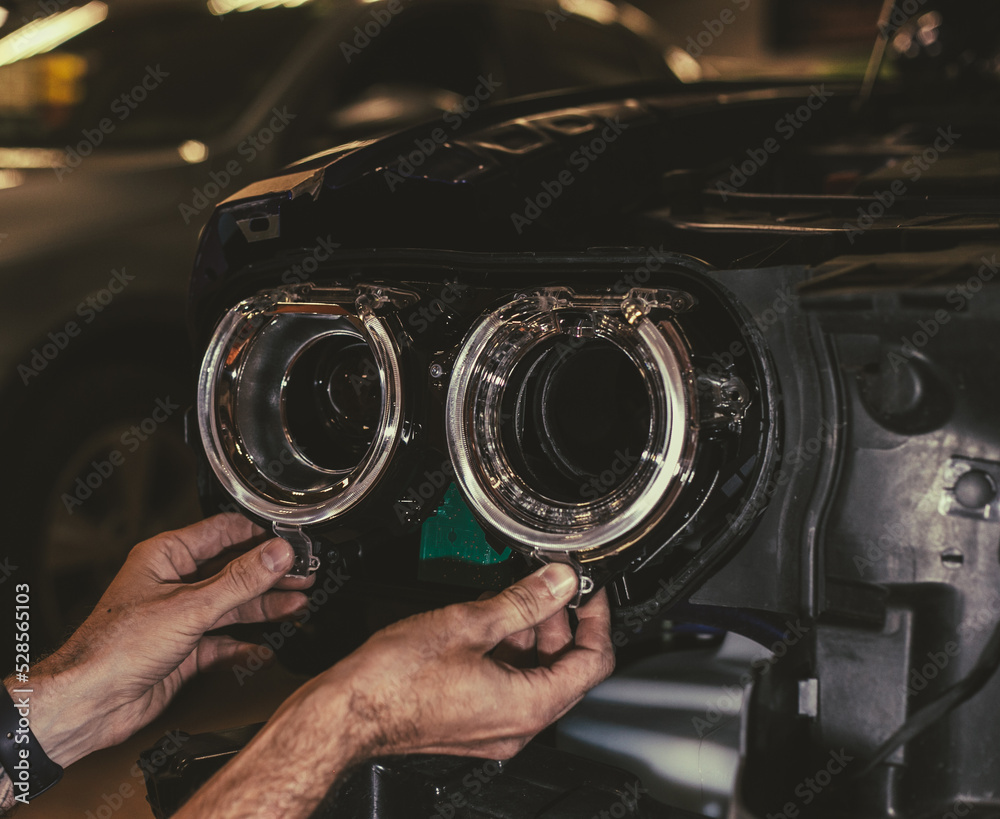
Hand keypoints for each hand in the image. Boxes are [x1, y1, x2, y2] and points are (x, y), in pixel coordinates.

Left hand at [21, 513, 310, 767]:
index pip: (224, 533)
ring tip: (298, 601)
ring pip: (232, 606)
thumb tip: (276, 553)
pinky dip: (246, 645)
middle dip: (270, 573)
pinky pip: (223, 643)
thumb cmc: (114, 648)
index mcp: (166, 557)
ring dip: (265, 606)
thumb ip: (240, 580)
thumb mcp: (190, 606)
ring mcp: (180, 618)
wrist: (89, 704)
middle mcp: (174, 584)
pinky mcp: (184, 651)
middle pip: (233, 570)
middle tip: (304, 573)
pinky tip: (266, 646)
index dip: (261, 535)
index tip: (293, 541)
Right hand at [177, 562, 613, 817]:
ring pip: (534, 675)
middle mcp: (518, 726)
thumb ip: (524, 600)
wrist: (346, 713)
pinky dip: (507, 652)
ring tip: (513, 597)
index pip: (592, 663)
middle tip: (550, 584)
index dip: (597, 619)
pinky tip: (489, 622)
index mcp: (528, 706)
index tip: (589, 591)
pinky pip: (508, 685)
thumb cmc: (393, 679)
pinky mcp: (472, 722)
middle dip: (561, 622)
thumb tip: (560, 581)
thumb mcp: (468, 623)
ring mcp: (495, 728)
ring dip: (532, 634)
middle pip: (565, 669)